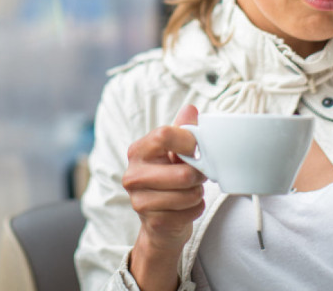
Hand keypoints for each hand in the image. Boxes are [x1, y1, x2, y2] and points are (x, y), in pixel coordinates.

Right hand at [123, 104, 205, 289]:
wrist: (159, 222)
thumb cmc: (168, 179)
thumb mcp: (173, 152)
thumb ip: (182, 129)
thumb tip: (190, 109)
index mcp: (138, 151)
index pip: (164, 135)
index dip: (189, 141)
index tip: (196, 149)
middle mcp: (133, 175)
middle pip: (183, 173)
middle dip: (198, 174)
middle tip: (198, 174)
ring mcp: (140, 201)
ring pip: (189, 194)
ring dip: (198, 192)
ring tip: (190, 190)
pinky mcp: (153, 221)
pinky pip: (191, 210)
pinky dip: (197, 208)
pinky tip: (187, 207)